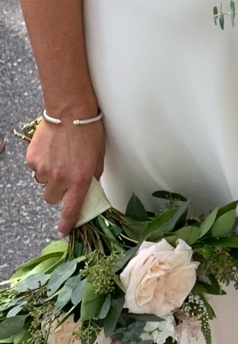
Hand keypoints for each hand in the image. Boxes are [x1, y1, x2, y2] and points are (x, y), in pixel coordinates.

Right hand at [26, 120, 105, 234]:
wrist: (70, 112)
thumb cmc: (89, 131)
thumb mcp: (98, 157)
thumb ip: (92, 175)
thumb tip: (88, 186)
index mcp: (80, 179)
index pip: (72, 209)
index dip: (67, 223)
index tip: (64, 231)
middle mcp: (60, 178)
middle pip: (52, 198)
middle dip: (59, 191)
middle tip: (66, 177)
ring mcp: (43, 169)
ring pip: (43, 183)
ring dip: (50, 177)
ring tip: (60, 158)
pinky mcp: (32, 159)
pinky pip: (35, 169)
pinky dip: (42, 163)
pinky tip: (52, 150)